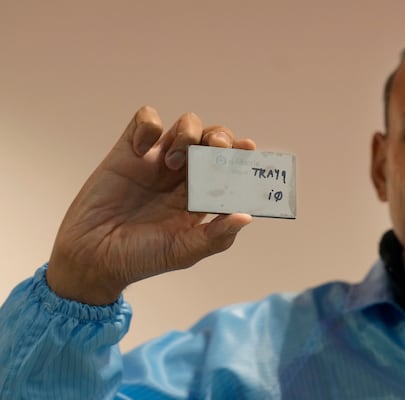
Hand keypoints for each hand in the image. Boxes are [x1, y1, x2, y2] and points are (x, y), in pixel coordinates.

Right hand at [46, 106, 255, 304]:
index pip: (229, 166)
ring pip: (186, 124)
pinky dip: (149, 125)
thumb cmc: (140, 258)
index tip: (247, 149)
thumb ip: (217, 236)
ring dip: (189, 132)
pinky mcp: (128, 150)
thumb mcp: (184, 252)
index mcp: (201, 196)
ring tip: (174, 161)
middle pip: (213, 139)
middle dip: (221, 137)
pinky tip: (142, 149)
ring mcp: (157, 160)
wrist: (92, 257)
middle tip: (216, 149)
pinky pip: (145, 120)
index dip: (240, 155)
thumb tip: (247, 216)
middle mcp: (183, 175)